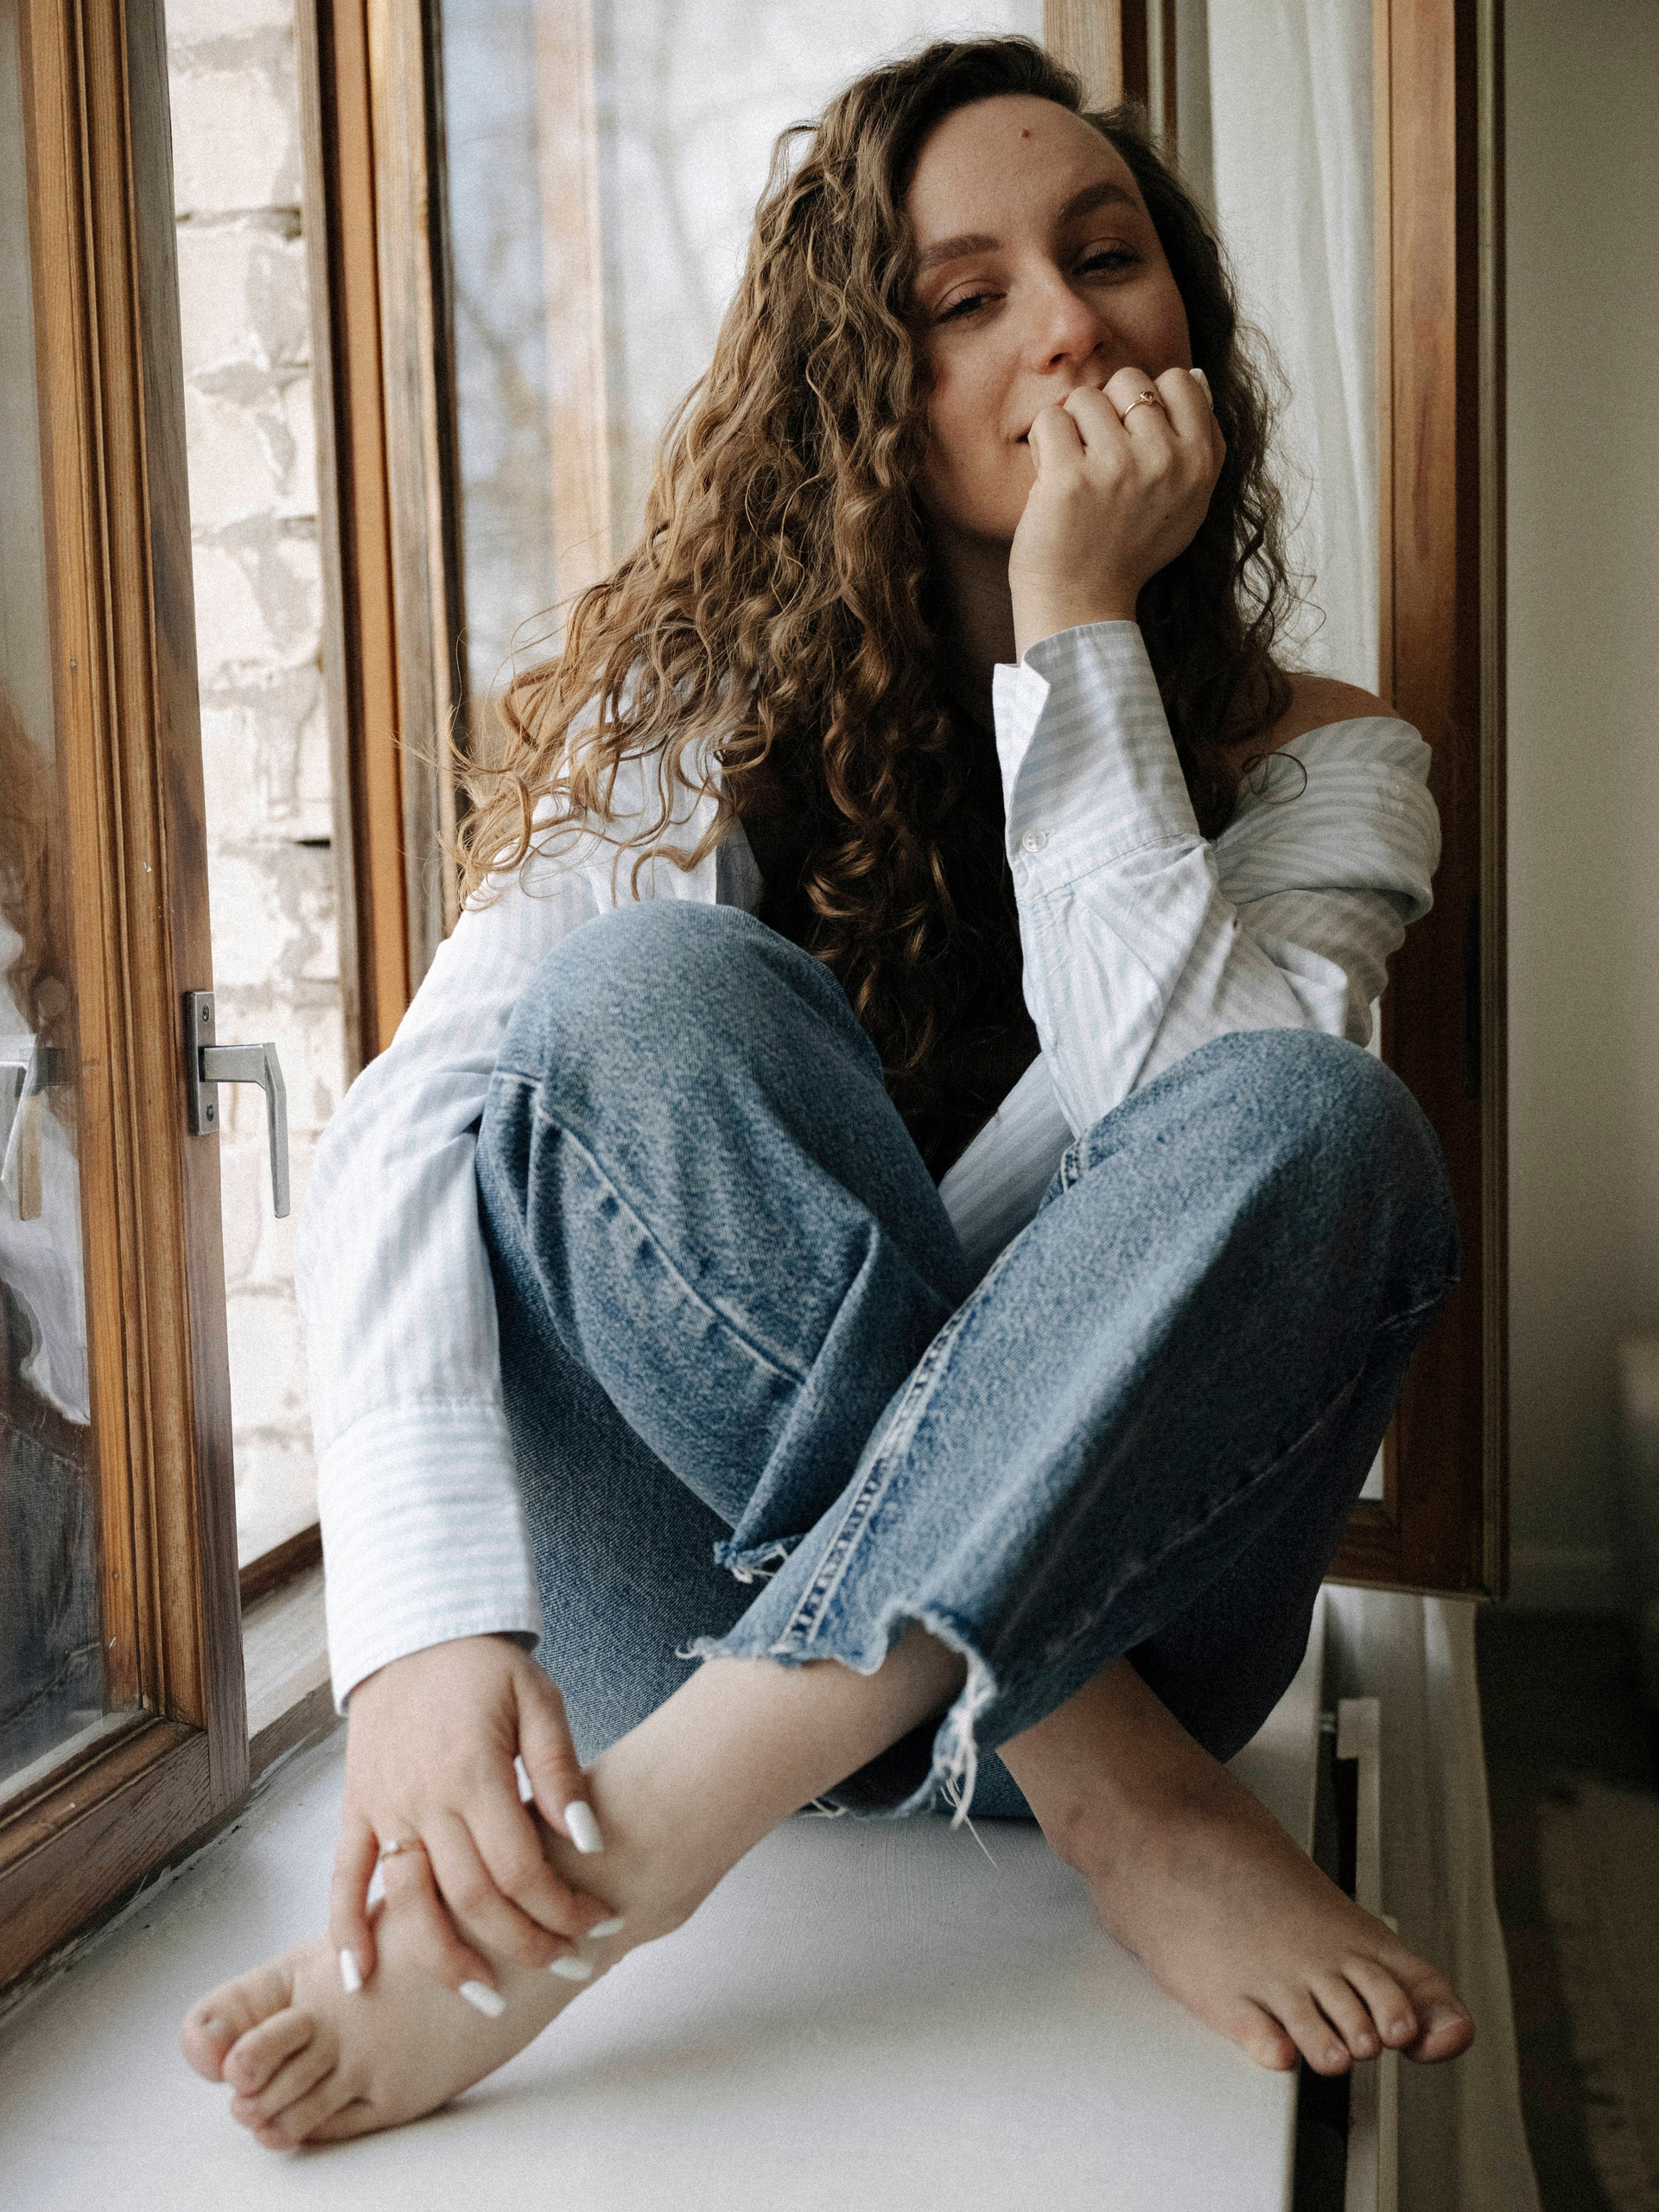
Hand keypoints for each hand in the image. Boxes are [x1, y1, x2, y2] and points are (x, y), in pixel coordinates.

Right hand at [329, 1635, 612, 1996]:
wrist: (412, 1630)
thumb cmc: (482, 1666)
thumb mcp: (538, 1697)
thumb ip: (560, 1769)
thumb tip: (587, 1839)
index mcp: (473, 1772)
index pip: (521, 1867)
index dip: (562, 1906)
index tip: (598, 1923)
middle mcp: (423, 1798)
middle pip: (473, 1898)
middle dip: (524, 1943)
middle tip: (566, 1968)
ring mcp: (383, 1807)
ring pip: (411, 1904)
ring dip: (447, 1959)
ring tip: (487, 1998)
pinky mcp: (356, 1808)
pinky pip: (344, 1879)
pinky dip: (346, 1931)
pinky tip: (362, 1979)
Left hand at [1008, 363, 1223, 657]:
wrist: (1083, 604)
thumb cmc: (1129, 551)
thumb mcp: (1187, 502)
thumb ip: (1198, 441)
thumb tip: (1195, 374)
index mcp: (1200, 463)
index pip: (1180, 380)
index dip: (1147, 402)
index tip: (1132, 440)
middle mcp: (1166, 461)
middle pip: (1128, 381)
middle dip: (1105, 412)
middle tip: (1098, 459)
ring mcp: (1119, 467)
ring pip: (1085, 398)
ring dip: (1071, 429)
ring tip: (1075, 472)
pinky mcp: (1072, 477)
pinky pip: (1051, 420)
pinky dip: (1044, 445)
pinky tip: (1051, 478)